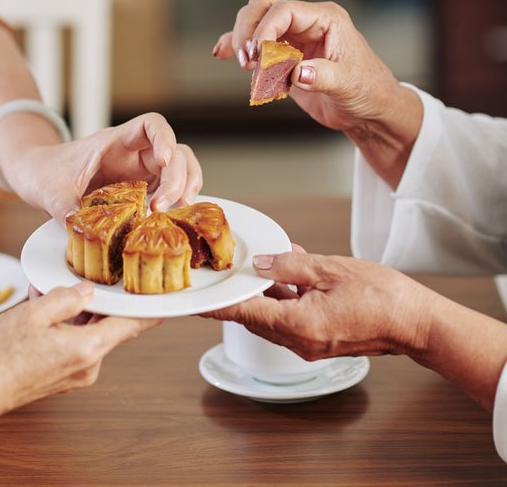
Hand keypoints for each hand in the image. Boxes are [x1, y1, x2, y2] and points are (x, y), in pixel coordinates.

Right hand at [0, 281, 162, 418]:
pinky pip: (73, 345)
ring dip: (73, 314)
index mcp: (88, 348)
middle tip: (80, 280)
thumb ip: (66, 298)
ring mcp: (77, 374)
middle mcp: (89, 365)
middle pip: (106, 326)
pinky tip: (41, 314)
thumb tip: (86, 291)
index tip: (166, 298)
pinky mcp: (63, 378)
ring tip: (45, 297)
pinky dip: (64, 328)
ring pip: (86, 333)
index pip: (132, 325)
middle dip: (93, 302)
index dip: (150, 309)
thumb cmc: (0, 356)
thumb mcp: (33, 313)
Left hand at [5, 113, 201, 222]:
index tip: (164, 160)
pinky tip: (171, 217)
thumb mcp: (49, 191)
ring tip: (178, 210)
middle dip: (177, 177)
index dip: (165, 139)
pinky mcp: (139, 191)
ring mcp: (138, 172)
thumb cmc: (42, 171)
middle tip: (161, 206)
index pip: (151, 125)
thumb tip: (78, 227)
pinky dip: (176, 201)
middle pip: (174, 152)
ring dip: (185, 187)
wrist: (34, 175)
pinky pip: (167, 190)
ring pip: (178, 169)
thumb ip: (64, 208)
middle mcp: (132, 154)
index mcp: (113, 142)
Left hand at [202, 250, 436, 359]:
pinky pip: (291, 319)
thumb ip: (289, 267)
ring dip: (264, 293)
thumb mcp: (330, 270)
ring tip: (263, 265)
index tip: (192, 300)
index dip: (215, 304)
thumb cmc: (383, 297)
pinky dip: (284, 299)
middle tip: (222, 274)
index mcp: (296, 325)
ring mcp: (309, 344)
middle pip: (254, 316)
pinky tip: (290, 274)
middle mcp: (298, 341)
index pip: (242, 312)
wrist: (417, 324)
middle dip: (239, 294)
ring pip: (272, 317)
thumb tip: (260, 265)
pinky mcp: (320, 340)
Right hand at [213, 0, 421, 186]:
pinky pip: (254, 44)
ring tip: (246, 67)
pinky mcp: (284, 56)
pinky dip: (236, 47)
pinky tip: (220, 53)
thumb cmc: (367, 92)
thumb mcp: (348, 85)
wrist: (369, 111)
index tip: (257, 56)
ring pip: (255, 22)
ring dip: (242, 41)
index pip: (284, 10)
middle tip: (247, 61)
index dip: (265, 29)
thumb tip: (297, 73)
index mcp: (326, 19)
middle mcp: (307, 23)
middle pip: (263, 7)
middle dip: (248, 31)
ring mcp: (294, 38)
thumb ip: (322, 76)